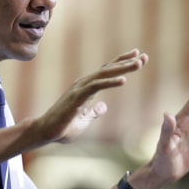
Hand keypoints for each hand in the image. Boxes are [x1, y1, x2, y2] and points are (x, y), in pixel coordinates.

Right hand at [34, 49, 148, 142]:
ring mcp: (80, 89)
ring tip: (139, 63)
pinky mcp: (77, 97)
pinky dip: (110, 82)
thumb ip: (93, 111)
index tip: (137, 56)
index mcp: (87, 88)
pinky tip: (124, 80)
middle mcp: (84, 84)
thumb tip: (104, 106)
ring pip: (104, 74)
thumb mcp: (84, 120)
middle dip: (127, 62)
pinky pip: (96, 87)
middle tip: (144, 56)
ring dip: (122, 68)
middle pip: (108, 69)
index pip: (107, 71)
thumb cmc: (62, 127)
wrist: (45, 133)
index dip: (121, 63)